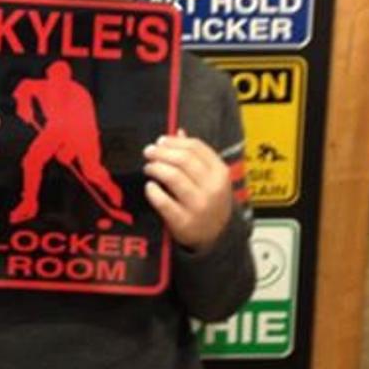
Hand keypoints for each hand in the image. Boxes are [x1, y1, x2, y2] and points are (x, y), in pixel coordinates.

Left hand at [143, 130, 232, 250]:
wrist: (217, 237)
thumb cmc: (210, 201)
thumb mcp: (211, 178)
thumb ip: (197, 155)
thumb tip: (179, 132)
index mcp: (220, 173)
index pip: (196, 147)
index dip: (174, 142)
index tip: (160, 141)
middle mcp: (212, 188)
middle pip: (183, 160)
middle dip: (161, 153)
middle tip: (149, 152)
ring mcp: (199, 206)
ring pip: (173, 177)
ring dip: (156, 168)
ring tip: (148, 167)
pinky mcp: (184, 222)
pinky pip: (163, 202)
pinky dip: (153, 191)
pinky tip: (149, 187)